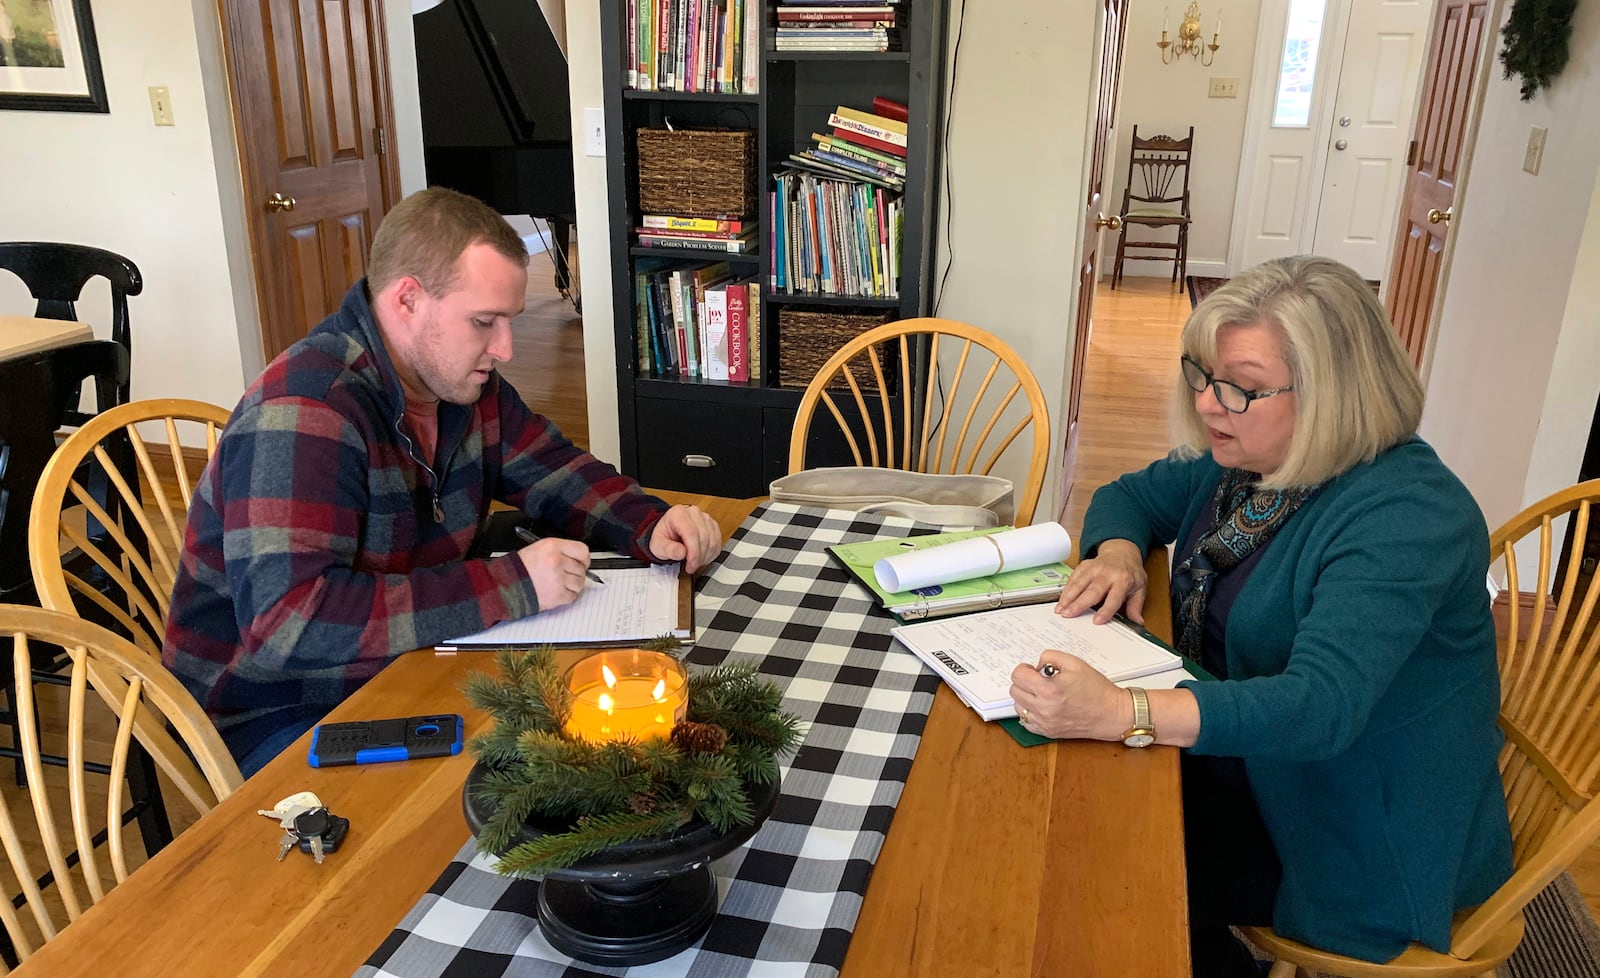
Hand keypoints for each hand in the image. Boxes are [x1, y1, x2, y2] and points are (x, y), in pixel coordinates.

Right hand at [518, 537, 594, 610]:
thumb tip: (579, 559)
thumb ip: (561, 551)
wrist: (506, 586)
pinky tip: (556, 591)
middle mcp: (557, 561)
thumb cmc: (520, 568)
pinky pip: (573, 596)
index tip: (582, 563)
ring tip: (559, 584)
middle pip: (581, 569)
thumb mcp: (540, 548)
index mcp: (553, 546)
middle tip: (565, 575)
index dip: (583, 559)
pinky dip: (567, 596)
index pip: (582, 551)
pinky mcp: (557, 595)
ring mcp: (558, 579)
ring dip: (572, 585)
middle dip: (575, 573)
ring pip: (579, 583)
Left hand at [647, 505, 722, 572]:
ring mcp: (705, 518)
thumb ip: (667, 549)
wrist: (668, 532)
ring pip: (712, 541)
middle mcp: (694, 513)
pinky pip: (718, 542)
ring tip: (695, 562)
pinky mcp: (713, 525)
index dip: (693, 552)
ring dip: (705, 556)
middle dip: (699, 557)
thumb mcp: (657, 545)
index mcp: (678, 514)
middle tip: (691, 567)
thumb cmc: (663, 537)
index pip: (691, 533)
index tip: (691, 565)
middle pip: (704, 538)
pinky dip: (712, 554)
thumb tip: (681, 553)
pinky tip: (702, 557)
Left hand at [1008, 650, 1129, 740]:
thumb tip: (1036, 665)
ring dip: (1025, 697)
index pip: (1017, 676)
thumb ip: (1050, 657)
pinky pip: (1026, 722)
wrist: (1111, 713)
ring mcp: (1045, 723)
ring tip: (1042, 693)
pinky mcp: (1048, 732)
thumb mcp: (1074, 662)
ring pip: (1018, 707)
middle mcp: (1044, 708)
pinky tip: (1042, 706)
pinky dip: (1030, 713)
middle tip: (1039, 680)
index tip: (1033, 670)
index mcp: (1049, 689)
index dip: (1024, 669)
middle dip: (1024, 682)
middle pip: (1015, 691)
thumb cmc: (1096, 688)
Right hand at [1056, 538, 1146, 623]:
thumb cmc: (1130, 573)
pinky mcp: (1084, 566)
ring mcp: (1094, 568)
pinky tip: (1061, 600)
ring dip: (1068, 597)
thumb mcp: (1139, 588)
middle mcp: (1107, 573)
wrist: (1122, 552)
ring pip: (1079, 583)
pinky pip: (1073, 578)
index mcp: (1123, 580)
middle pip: (1092, 591)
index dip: (1106, 610)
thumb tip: (1137, 623)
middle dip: (1079, 603)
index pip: (1114, 598)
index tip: (1097, 621)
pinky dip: (1066, 589)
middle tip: (1068, 615)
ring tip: (1060, 609)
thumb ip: (1136, 607)